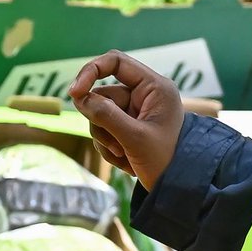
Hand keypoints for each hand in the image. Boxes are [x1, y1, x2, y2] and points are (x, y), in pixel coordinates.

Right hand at [68, 50, 185, 189]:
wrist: (177, 187)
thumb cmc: (166, 161)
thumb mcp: (135, 138)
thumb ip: (106, 116)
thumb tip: (79, 99)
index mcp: (154, 87)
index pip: (116, 63)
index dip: (91, 72)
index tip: (74, 93)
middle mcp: (143, 95)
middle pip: (102, 95)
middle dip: (101, 122)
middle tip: (114, 144)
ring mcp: (134, 112)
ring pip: (98, 115)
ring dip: (104, 138)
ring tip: (123, 155)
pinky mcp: (126, 128)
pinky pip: (103, 130)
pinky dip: (107, 147)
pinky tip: (125, 160)